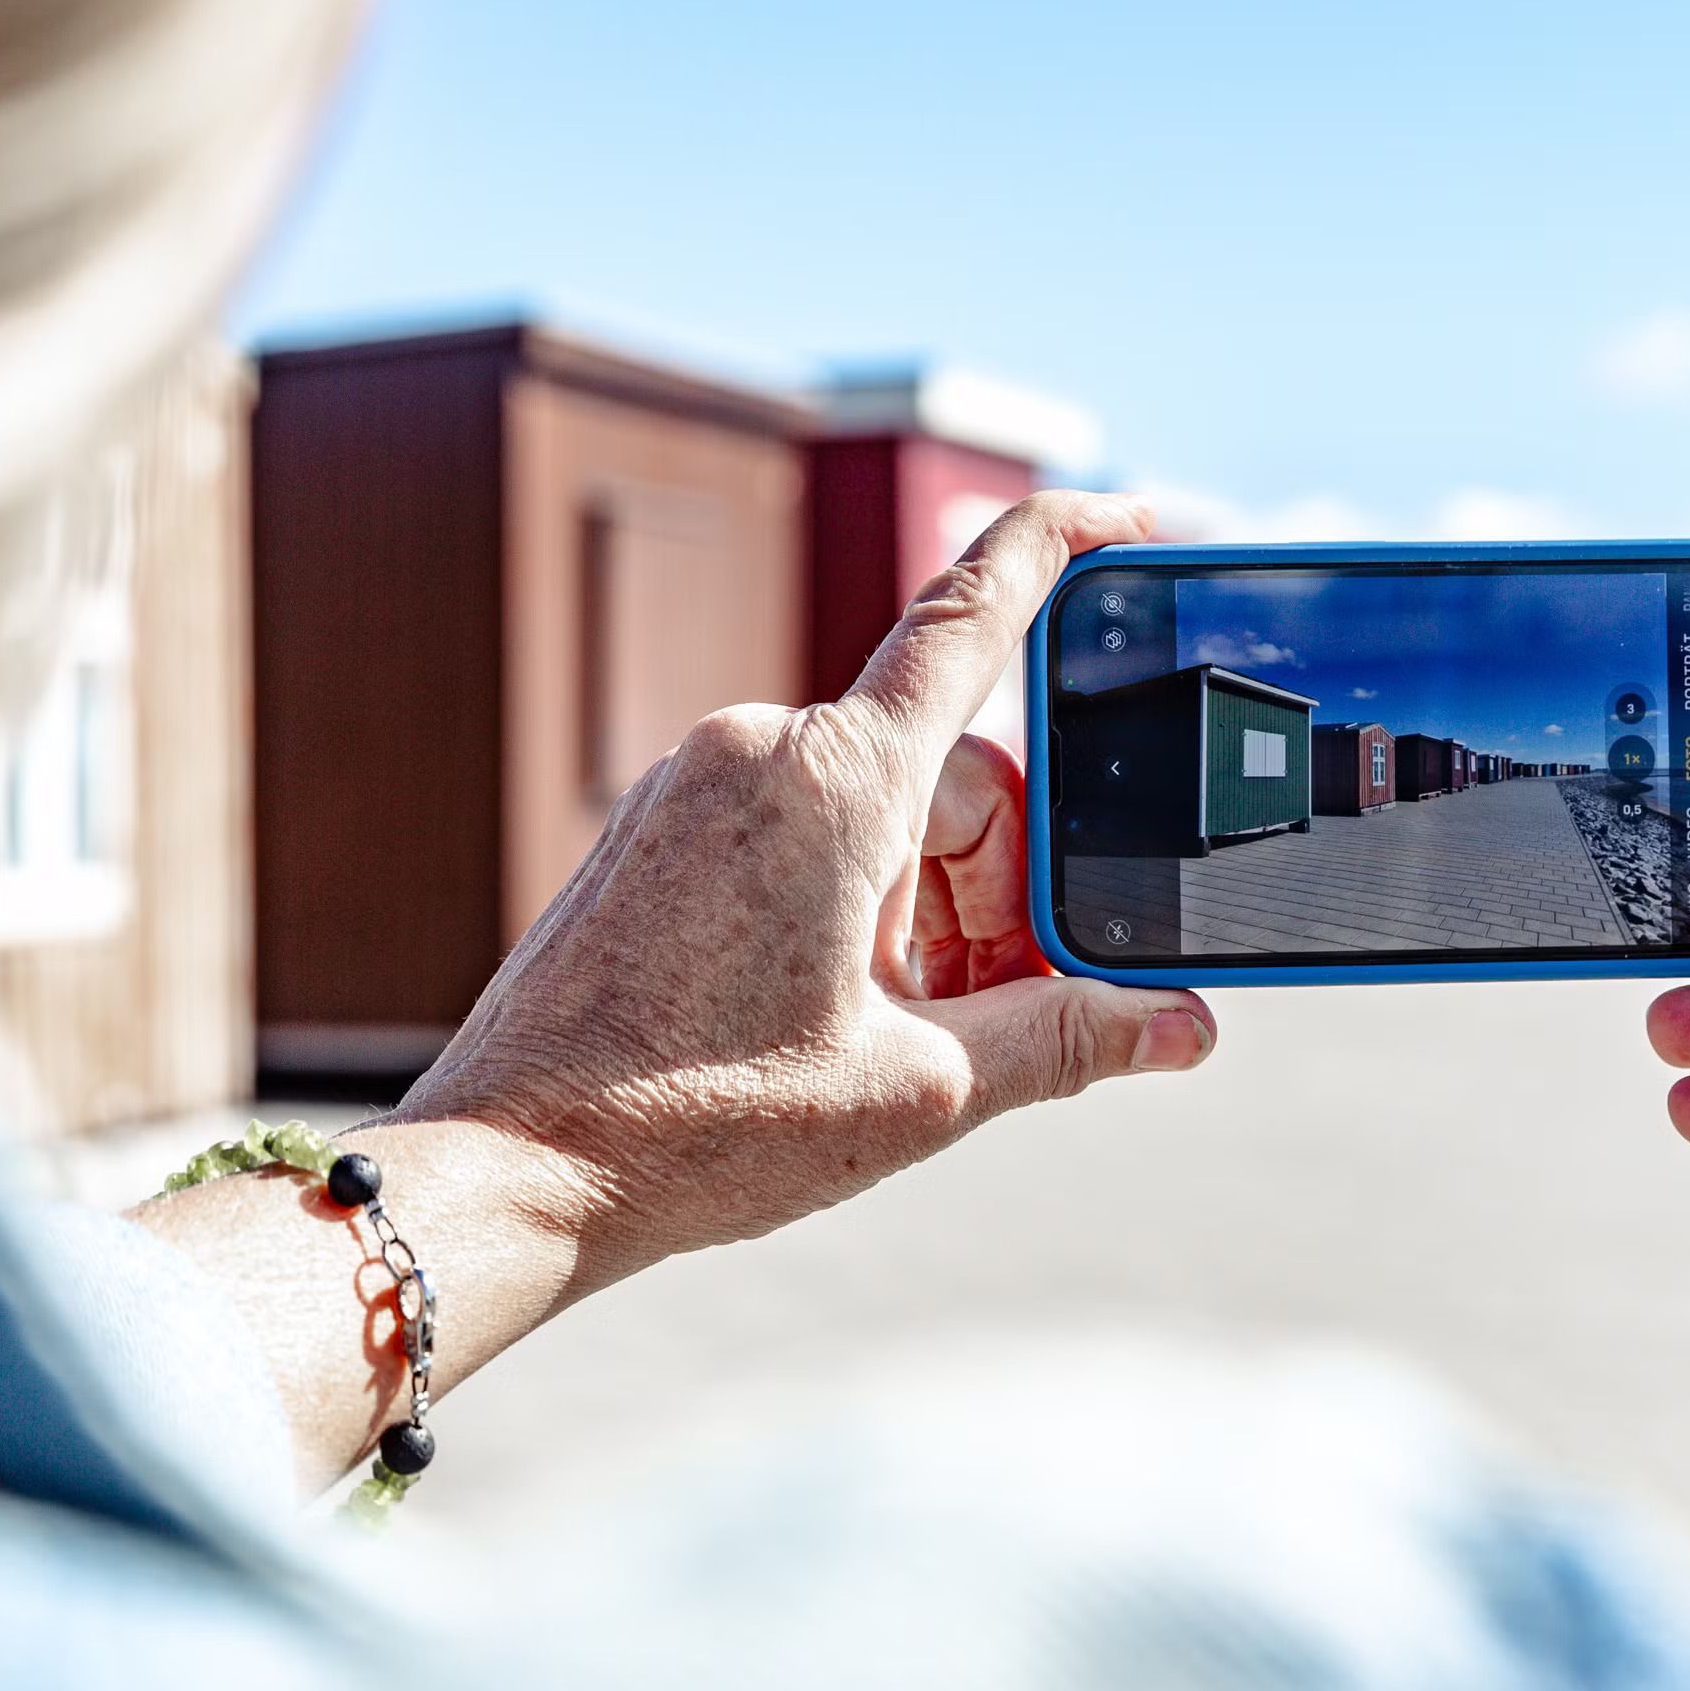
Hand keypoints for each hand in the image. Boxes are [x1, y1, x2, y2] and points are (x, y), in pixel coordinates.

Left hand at [385, 489, 1215, 1288]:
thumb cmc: (696, 1130)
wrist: (503, 1170)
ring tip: (902, 1034)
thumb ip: (1070, 1037)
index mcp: (837, 780)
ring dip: (926, 907)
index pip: (976, 617)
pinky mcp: (657, 830)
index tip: (1133, 520)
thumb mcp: (924, 1089)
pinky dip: (852, 903)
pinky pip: (798, 828)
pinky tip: (832, 1012)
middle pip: (951, 775)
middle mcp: (760, 748)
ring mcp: (695, 785)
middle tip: (997, 1006)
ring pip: (877, 809)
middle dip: (1000, 885)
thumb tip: (1186, 1028)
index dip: (1066, 548)